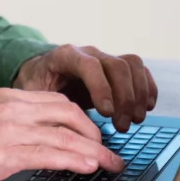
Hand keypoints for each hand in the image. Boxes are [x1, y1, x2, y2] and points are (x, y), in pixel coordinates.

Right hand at [0, 88, 124, 180]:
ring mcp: (9, 129)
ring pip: (65, 135)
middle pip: (67, 113)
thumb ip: (6, 122)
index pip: (55, 101)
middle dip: (92, 132)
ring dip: (93, 151)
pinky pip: (51, 154)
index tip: (90, 132)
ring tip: (108, 163)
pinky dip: (74, 160)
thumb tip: (30, 136)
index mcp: (5, 97)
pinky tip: (87, 166)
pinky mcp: (6, 153)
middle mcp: (11, 108)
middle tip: (104, 149)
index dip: (79, 118)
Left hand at [13, 45, 157, 132]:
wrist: (40, 72)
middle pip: (116, 65)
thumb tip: (58, 128)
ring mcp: (105, 58)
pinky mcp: (116, 67)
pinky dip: (147, 88)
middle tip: (122, 125)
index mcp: (65, 56)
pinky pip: (139, 70)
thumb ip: (44, 105)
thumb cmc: (36, 84)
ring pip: (132, 65)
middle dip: (124, 98)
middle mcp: (89, 53)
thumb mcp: (32, 94)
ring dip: (138, 94)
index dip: (101, 88)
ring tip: (134, 120)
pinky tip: (146, 108)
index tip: (107, 113)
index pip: (89, 65)